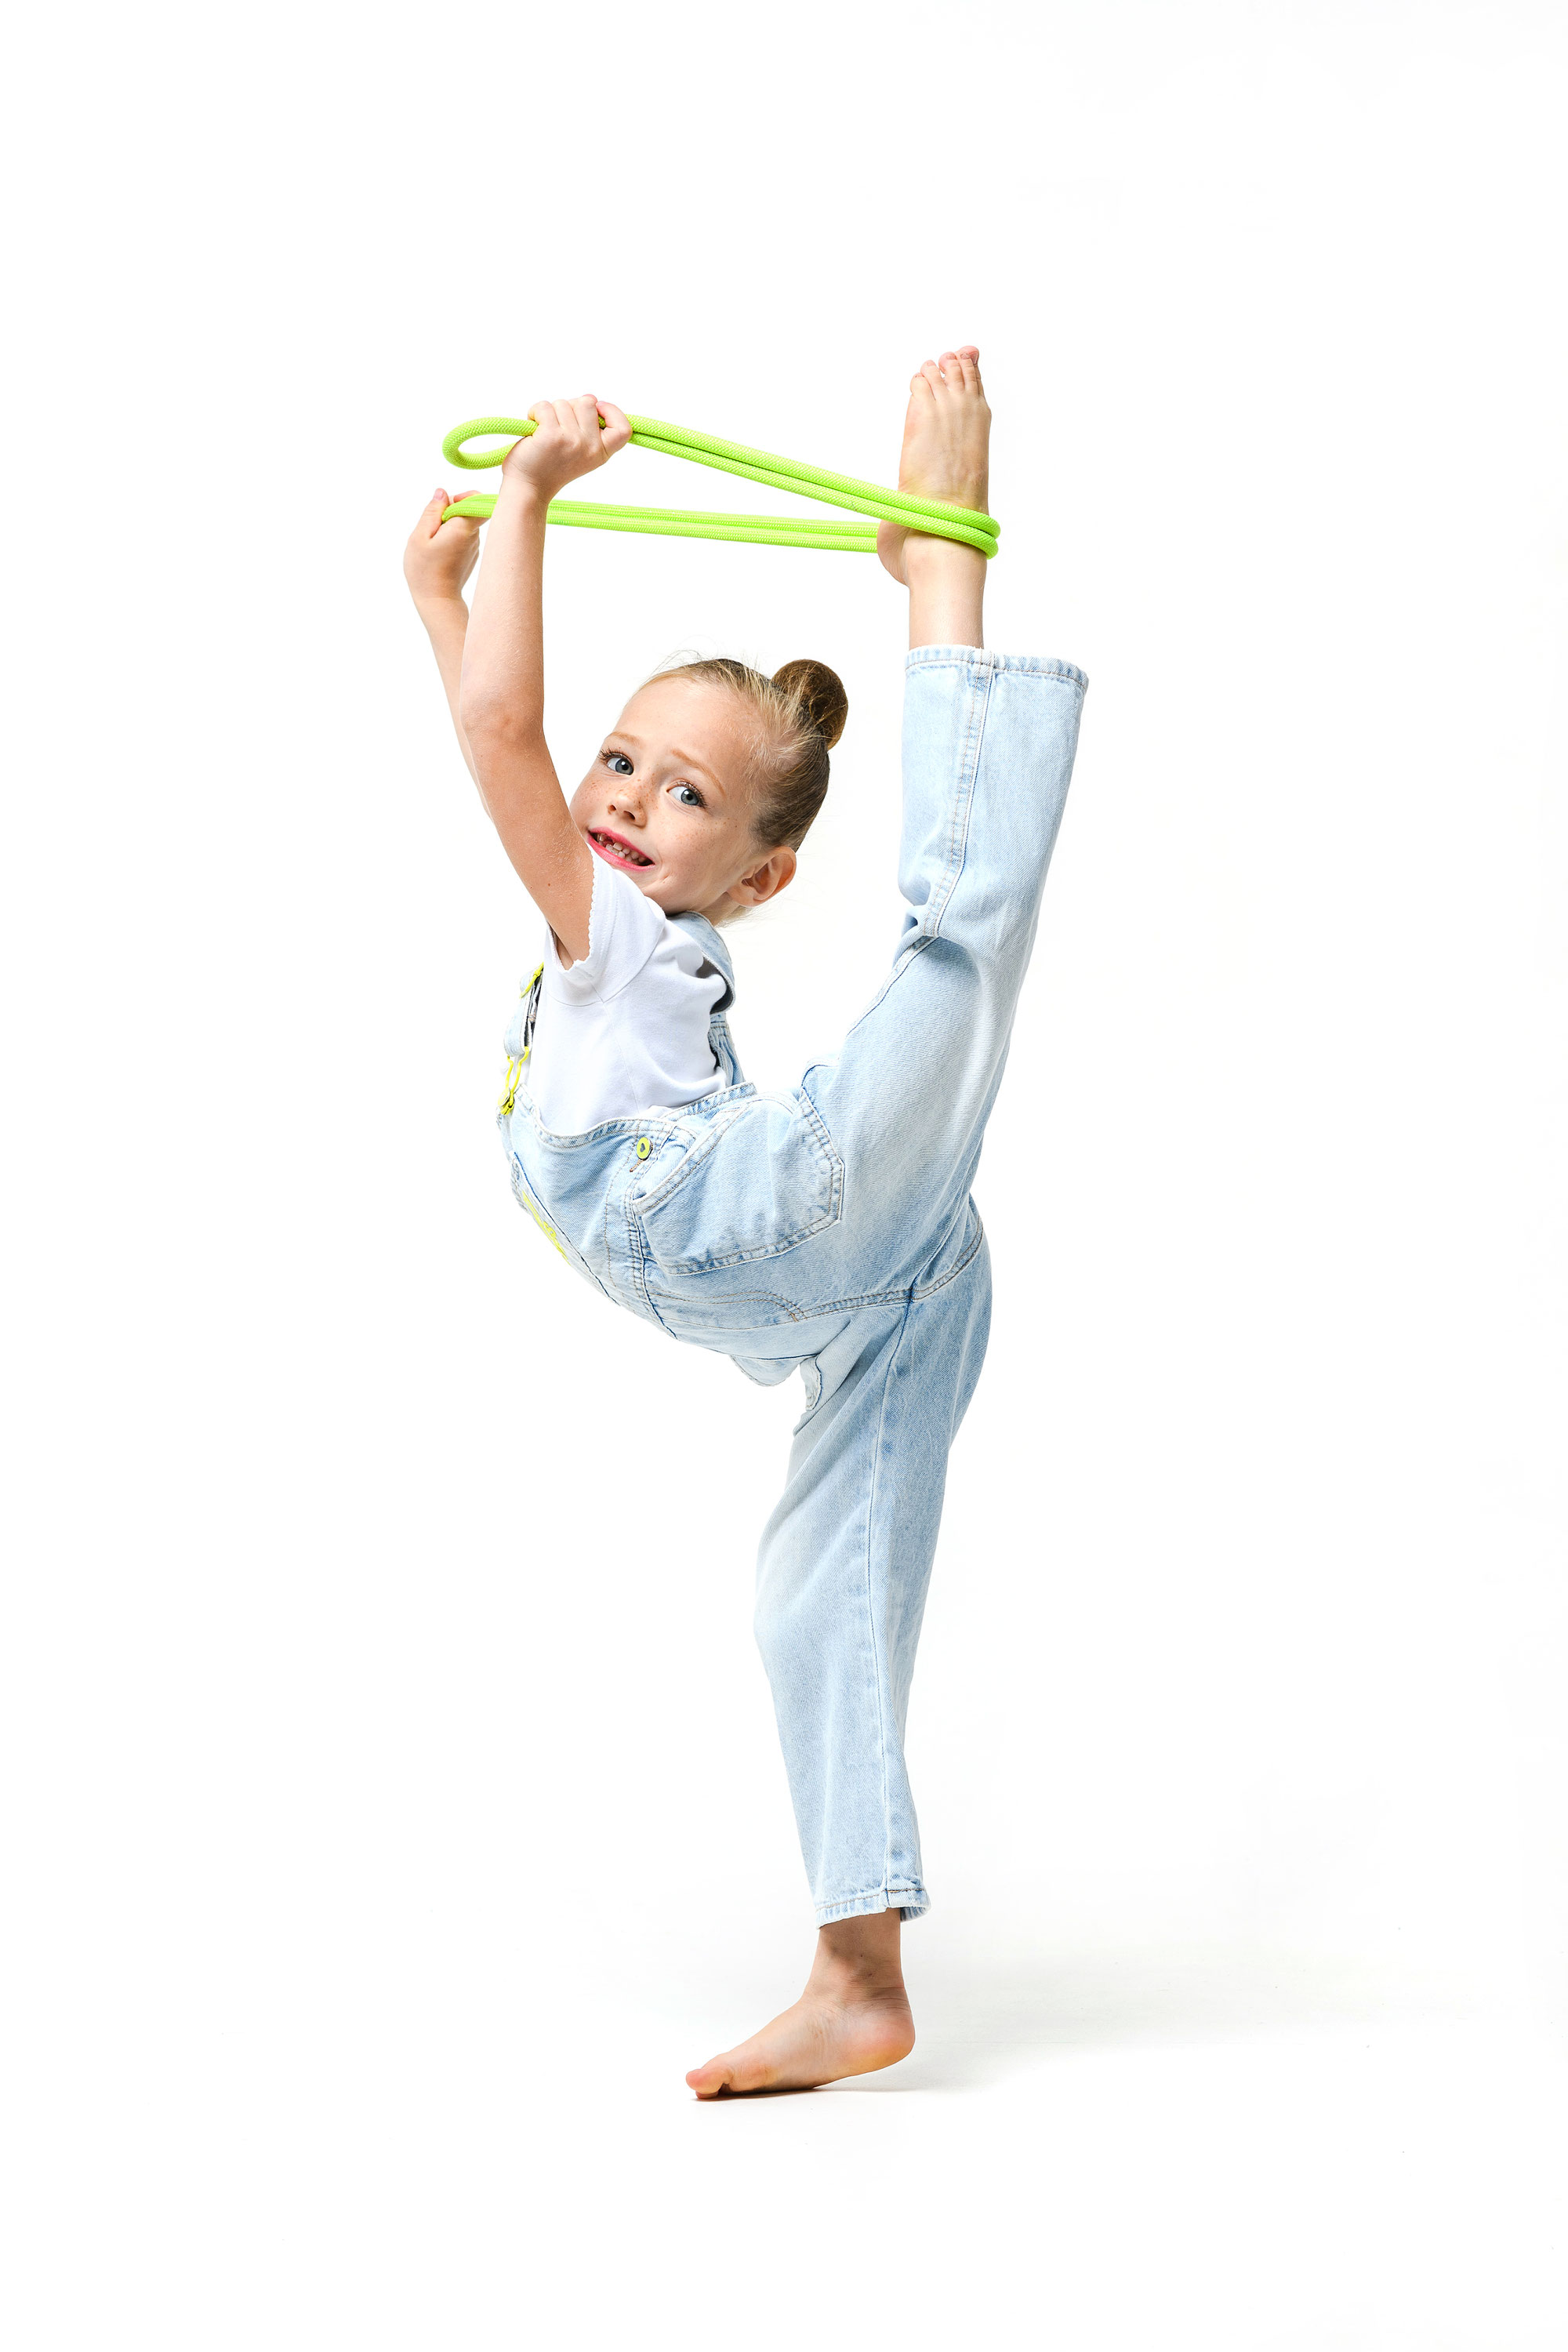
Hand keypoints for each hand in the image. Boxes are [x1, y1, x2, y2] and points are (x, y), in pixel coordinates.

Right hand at [404, 489, 480, 605]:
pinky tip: (441, 550)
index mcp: (463, 528)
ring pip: (466, 523)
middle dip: (452, 510)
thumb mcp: (419, 536)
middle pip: (471, 510)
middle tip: (435, 523)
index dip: (464, 495)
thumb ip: (432, 512)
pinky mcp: (472, 555)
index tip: (448, 502)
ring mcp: (475, 547)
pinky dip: (453, 536)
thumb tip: (443, 493)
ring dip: (451, 524)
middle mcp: (474, 536)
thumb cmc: (425, 570)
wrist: (437, 601)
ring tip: (436, 540)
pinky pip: (464, 536)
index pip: (478, 500)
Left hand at [500, 395, 631, 501]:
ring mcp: (572, 441)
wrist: (528, 487)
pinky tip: (534, 428)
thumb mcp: (580, 450)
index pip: (623, 429)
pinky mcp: (551, 435)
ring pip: (563, 403)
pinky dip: (535, 412)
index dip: (612, 411)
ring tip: (544, 431)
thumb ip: (589, 427)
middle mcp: (590, 447)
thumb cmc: (550, 465)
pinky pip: (544, 406)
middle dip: (570, 406)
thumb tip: (591, 399)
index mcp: (601, 452)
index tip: (598, 409)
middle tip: (559, 426)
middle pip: (588, 402)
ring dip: (550, 411)